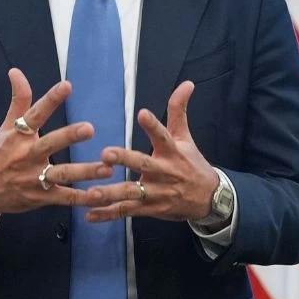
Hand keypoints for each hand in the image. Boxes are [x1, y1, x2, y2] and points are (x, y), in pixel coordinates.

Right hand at [0, 69, 115, 226]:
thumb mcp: (6, 127)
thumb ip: (19, 100)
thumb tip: (16, 71)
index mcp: (19, 136)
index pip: (35, 114)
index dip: (50, 100)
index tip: (67, 85)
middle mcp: (26, 156)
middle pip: (49, 144)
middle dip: (69, 136)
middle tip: (90, 128)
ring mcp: (33, 178)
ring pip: (61, 174)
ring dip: (85, 171)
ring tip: (107, 168)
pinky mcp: (41, 197)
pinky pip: (64, 197)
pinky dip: (82, 198)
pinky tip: (101, 195)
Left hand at [83, 81, 220, 222]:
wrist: (209, 198)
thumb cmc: (192, 164)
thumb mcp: (186, 137)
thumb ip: (179, 110)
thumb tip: (187, 83)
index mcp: (172, 152)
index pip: (163, 136)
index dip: (153, 125)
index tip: (142, 113)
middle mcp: (164, 172)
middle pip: (144, 165)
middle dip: (125, 160)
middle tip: (105, 154)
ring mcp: (156, 193)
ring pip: (131, 193)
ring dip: (110, 194)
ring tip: (90, 193)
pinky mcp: (150, 209)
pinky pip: (127, 212)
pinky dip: (108, 214)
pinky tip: (89, 215)